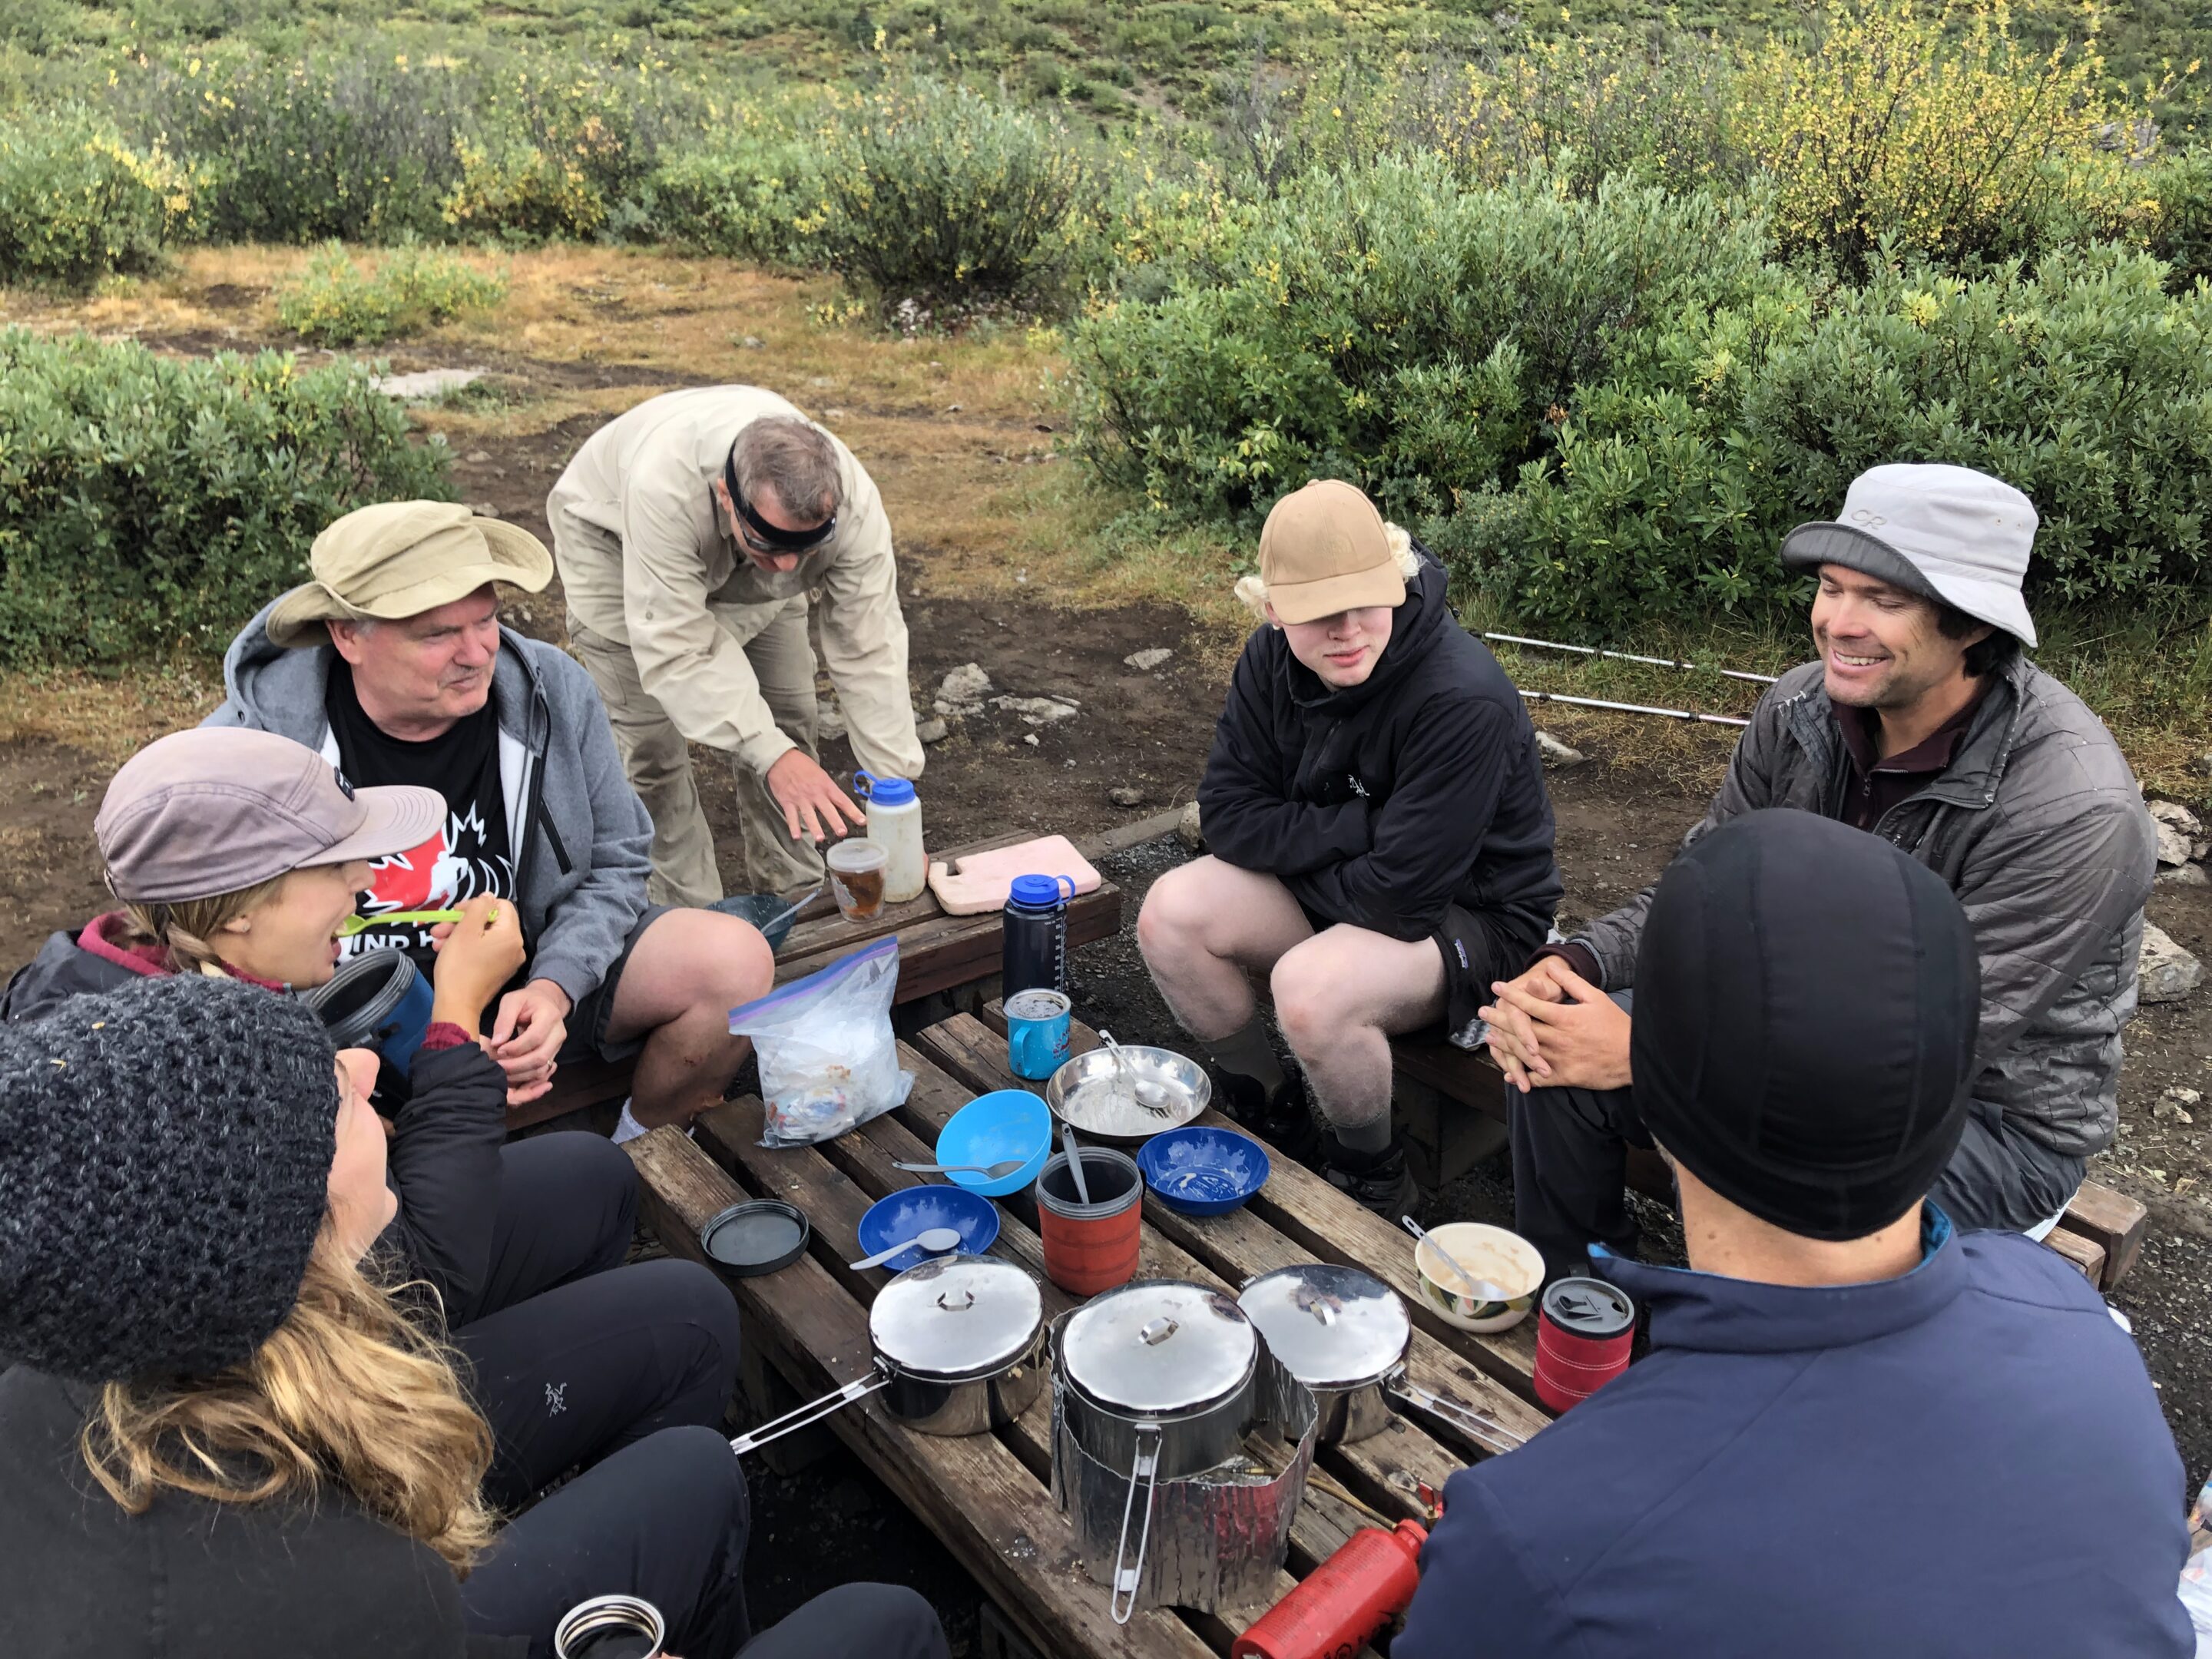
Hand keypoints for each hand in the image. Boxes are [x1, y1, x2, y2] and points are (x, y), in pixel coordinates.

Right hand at [429, 896, 526, 1033]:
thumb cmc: (459, 966)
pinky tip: (443, 949)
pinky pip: (484, 951)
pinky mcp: (498, 971)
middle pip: (489, 922)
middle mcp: (515, 947)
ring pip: (483, 937)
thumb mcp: (465, 930)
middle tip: (440, 928)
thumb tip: (488, 897)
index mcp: (511, 934)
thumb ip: (478, 907)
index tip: (456, 912)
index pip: (501, 905)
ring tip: (436, 940)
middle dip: (462, 922)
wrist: (456, 1006)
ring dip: (458, 934)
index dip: (477, 904)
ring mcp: (508, 961)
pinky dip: (465, 947)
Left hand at [490, 978, 570, 1105]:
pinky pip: (543, 1071)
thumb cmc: (525, 1000)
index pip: (535, 1037)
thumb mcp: (511, 1001)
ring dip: (521, 1074)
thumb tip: (496, 1043)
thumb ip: (504, 1020)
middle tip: (498, 1067)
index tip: (498, 1050)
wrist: (544, 1001)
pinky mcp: (554, 1054)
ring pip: (542, 1068)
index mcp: (549, 1015)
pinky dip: (527, 1077)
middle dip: (517, 1065)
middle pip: (540, 1057)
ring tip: (502, 1072)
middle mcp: (558, 1033)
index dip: (516, 1047)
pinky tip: (513, 1075)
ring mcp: (558, 1046)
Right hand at [764, 748, 866, 845]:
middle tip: (842, 832)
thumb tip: (838, 802)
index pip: (842, 800)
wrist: (781, 759)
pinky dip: (793, 827)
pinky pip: (791, 816)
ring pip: (809, 815)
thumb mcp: (820, 774)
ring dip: (814, 827)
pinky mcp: (787, 801)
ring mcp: (800, 798)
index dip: (853, 811)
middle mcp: (815, 793)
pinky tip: (796, 836)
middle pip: (827, 809)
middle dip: (835, 821)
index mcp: (826, 786)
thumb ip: (828, 789)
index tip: (862, 821)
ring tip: (820, 838)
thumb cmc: (802, 765)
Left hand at [1481, 958, 1633, 1094]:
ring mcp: (1559, 1060)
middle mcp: (1558, 1038)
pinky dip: (1522, 1076)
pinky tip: (1509, 1073)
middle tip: (1482, 1012)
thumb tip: (1551, 968)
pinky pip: (1538, 1079)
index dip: (1512, 995)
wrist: (1634, 1057)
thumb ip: (1571, 983)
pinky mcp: (1565, 1077)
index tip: (1497, 987)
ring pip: (1525, 1052)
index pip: (1531, 1004)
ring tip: (1490, 1037)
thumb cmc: (1615, 1025)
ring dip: (1505, 1044)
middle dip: (1499, 1018)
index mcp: (1564, 1017)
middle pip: (1521, 1028)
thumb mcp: (1595, 998)